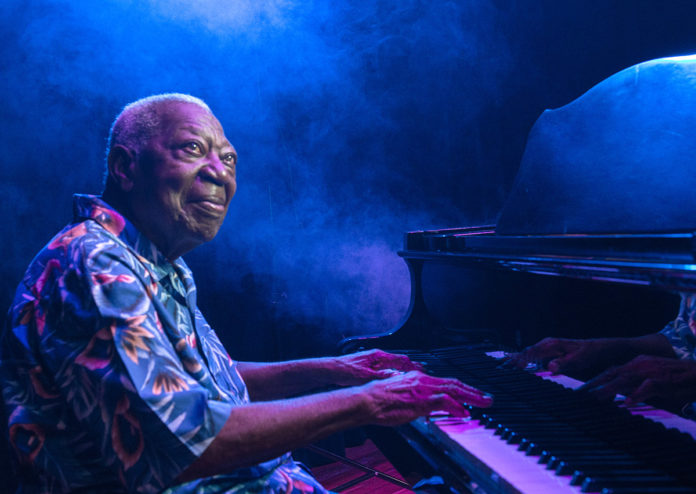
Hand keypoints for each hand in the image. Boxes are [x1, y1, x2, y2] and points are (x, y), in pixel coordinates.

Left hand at [329, 349, 424, 385]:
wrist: (330, 369)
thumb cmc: (344, 370)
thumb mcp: (364, 375)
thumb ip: (380, 375)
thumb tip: (395, 375)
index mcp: (378, 356)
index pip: (401, 359)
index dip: (413, 366)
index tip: (421, 371)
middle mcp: (376, 357)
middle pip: (398, 360)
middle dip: (410, 367)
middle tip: (420, 374)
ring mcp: (373, 361)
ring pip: (392, 364)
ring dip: (401, 370)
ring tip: (410, 378)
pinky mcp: (368, 366)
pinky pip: (385, 368)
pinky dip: (392, 373)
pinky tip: (393, 380)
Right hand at [360, 370, 492, 425]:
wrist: (366, 400)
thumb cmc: (378, 400)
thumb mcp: (401, 396)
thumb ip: (417, 399)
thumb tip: (428, 407)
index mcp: (418, 379)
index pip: (445, 382)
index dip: (461, 389)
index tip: (471, 394)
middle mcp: (422, 380)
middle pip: (454, 384)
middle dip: (473, 391)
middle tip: (486, 398)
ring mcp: (422, 390)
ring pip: (453, 389)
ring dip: (471, 397)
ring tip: (483, 403)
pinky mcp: (420, 400)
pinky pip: (443, 401)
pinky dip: (456, 406)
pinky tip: (464, 412)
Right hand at [504, 337, 625, 379]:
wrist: (597, 348)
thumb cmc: (588, 353)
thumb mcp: (579, 359)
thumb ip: (565, 363)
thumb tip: (550, 367)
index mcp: (550, 344)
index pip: (529, 353)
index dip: (517, 361)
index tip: (507, 368)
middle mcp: (546, 344)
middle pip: (524, 352)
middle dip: (511, 360)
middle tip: (498, 369)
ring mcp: (546, 347)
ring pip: (526, 353)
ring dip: (515, 360)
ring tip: (502, 367)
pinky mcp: (547, 352)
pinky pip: (532, 356)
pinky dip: (522, 360)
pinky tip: (516, 365)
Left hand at [579, 355, 695, 410]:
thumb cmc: (674, 379)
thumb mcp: (649, 380)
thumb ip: (634, 386)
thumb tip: (621, 397)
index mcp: (636, 363)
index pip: (611, 370)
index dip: (596, 379)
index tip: (583, 389)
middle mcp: (640, 365)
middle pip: (613, 373)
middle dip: (596, 383)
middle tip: (581, 393)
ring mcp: (650, 371)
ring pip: (626, 379)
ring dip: (611, 389)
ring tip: (598, 397)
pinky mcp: (662, 380)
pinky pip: (647, 387)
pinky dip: (637, 394)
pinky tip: (628, 403)